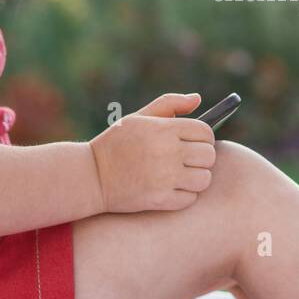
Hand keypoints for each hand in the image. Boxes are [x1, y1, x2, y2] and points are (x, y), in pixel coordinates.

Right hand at [88, 93, 216, 212]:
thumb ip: (169, 103)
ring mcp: (164, 177)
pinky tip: (171, 189)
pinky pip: (190, 198)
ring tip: (182, 176)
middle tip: (188, 160)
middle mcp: (167, 152)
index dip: (204, 137)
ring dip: (196, 178)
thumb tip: (197, 98)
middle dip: (202, 157)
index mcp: (163, 129)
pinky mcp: (160, 199)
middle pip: (208, 155)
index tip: (196, 142)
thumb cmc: (116, 143)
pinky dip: (184, 195)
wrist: (90, 176)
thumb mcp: (138, 117)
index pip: (205, 132)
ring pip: (204, 179)